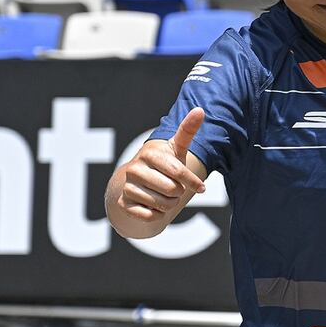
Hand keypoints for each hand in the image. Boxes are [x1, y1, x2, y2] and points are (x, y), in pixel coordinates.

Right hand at [116, 107, 206, 222]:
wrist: (138, 181)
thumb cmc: (163, 163)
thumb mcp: (175, 148)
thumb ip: (187, 131)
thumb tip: (200, 110)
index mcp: (149, 153)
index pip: (178, 171)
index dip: (193, 182)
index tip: (202, 188)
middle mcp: (134, 169)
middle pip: (172, 190)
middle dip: (179, 193)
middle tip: (174, 188)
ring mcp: (127, 186)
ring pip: (163, 205)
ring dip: (170, 204)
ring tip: (164, 196)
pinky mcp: (123, 204)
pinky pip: (150, 216)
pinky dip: (158, 215)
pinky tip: (153, 206)